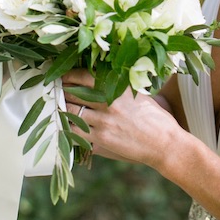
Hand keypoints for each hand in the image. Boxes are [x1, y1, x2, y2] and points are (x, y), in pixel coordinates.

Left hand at [62, 70, 182, 169]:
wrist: (165, 144)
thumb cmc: (155, 118)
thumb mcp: (138, 95)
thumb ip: (118, 89)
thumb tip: (96, 84)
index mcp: (118, 87)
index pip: (84, 76)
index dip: (68, 75)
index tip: (61, 76)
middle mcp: (108, 102)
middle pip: (73, 93)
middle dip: (61, 92)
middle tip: (54, 92)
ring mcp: (103, 121)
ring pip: (71, 112)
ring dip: (62, 109)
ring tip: (57, 108)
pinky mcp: (101, 139)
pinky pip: (75, 131)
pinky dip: (68, 127)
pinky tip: (66, 125)